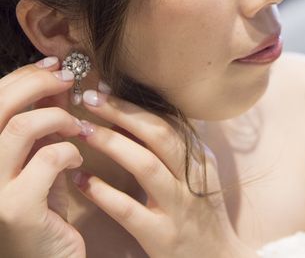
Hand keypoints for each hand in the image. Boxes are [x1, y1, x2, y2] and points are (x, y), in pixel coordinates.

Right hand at [0, 57, 86, 257]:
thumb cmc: (42, 207)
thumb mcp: (37, 158)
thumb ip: (41, 123)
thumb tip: (56, 80)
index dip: (23, 76)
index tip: (54, 66)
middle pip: (0, 107)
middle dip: (38, 83)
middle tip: (67, 81)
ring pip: (21, 127)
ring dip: (57, 118)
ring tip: (74, 127)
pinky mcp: (15, 210)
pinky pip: (48, 158)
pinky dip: (69, 151)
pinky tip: (77, 163)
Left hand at [76, 88, 255, 257]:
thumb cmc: (201, 215)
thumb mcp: (198, 177)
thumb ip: (177, 150)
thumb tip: (140, 119)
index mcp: (199, 159)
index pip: (167, 122)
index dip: (134, 105)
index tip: (105, 90)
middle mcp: (191, 177)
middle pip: (157, 134)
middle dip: (122, 113)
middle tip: (90, 98)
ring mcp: (178, 206)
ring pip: (145, 165)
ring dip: (112, 144)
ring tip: (82, 130)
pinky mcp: (162, 236)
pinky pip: (129, 210)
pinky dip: (103, 193)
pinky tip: (80, 181)